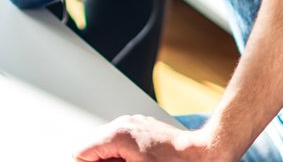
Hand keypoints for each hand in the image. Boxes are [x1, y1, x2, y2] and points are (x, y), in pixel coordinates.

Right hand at [74, 116, 221, 161]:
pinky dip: (123, 154)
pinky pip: (121, 141)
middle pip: (93, 147)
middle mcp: (122, 125)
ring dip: (112, 159)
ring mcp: (133, 124)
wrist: (201, 156)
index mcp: (116, 135)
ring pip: (107, 144)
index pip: (81, 152)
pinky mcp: (142, 128)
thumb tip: (86, 161)